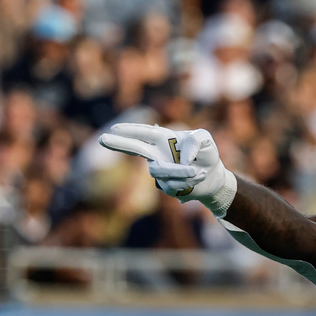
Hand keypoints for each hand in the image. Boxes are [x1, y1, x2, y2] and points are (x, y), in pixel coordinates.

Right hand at [99, 124, 231, 207]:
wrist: (214, 177)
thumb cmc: (206, 154)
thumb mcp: (205, 140)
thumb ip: (195, 140)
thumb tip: (182, 157)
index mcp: (164, 138)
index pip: (144, 133)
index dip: (130, 130)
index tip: (114, 129)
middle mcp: (158, 153)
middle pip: (135, 148)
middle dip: (119, 143)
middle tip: (102, 139)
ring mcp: (161, 170)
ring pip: (159, 171)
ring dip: (180, 172)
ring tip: (198, 171)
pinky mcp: (166, 186)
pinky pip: (172, 185)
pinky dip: (188, 181)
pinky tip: (199, 177)